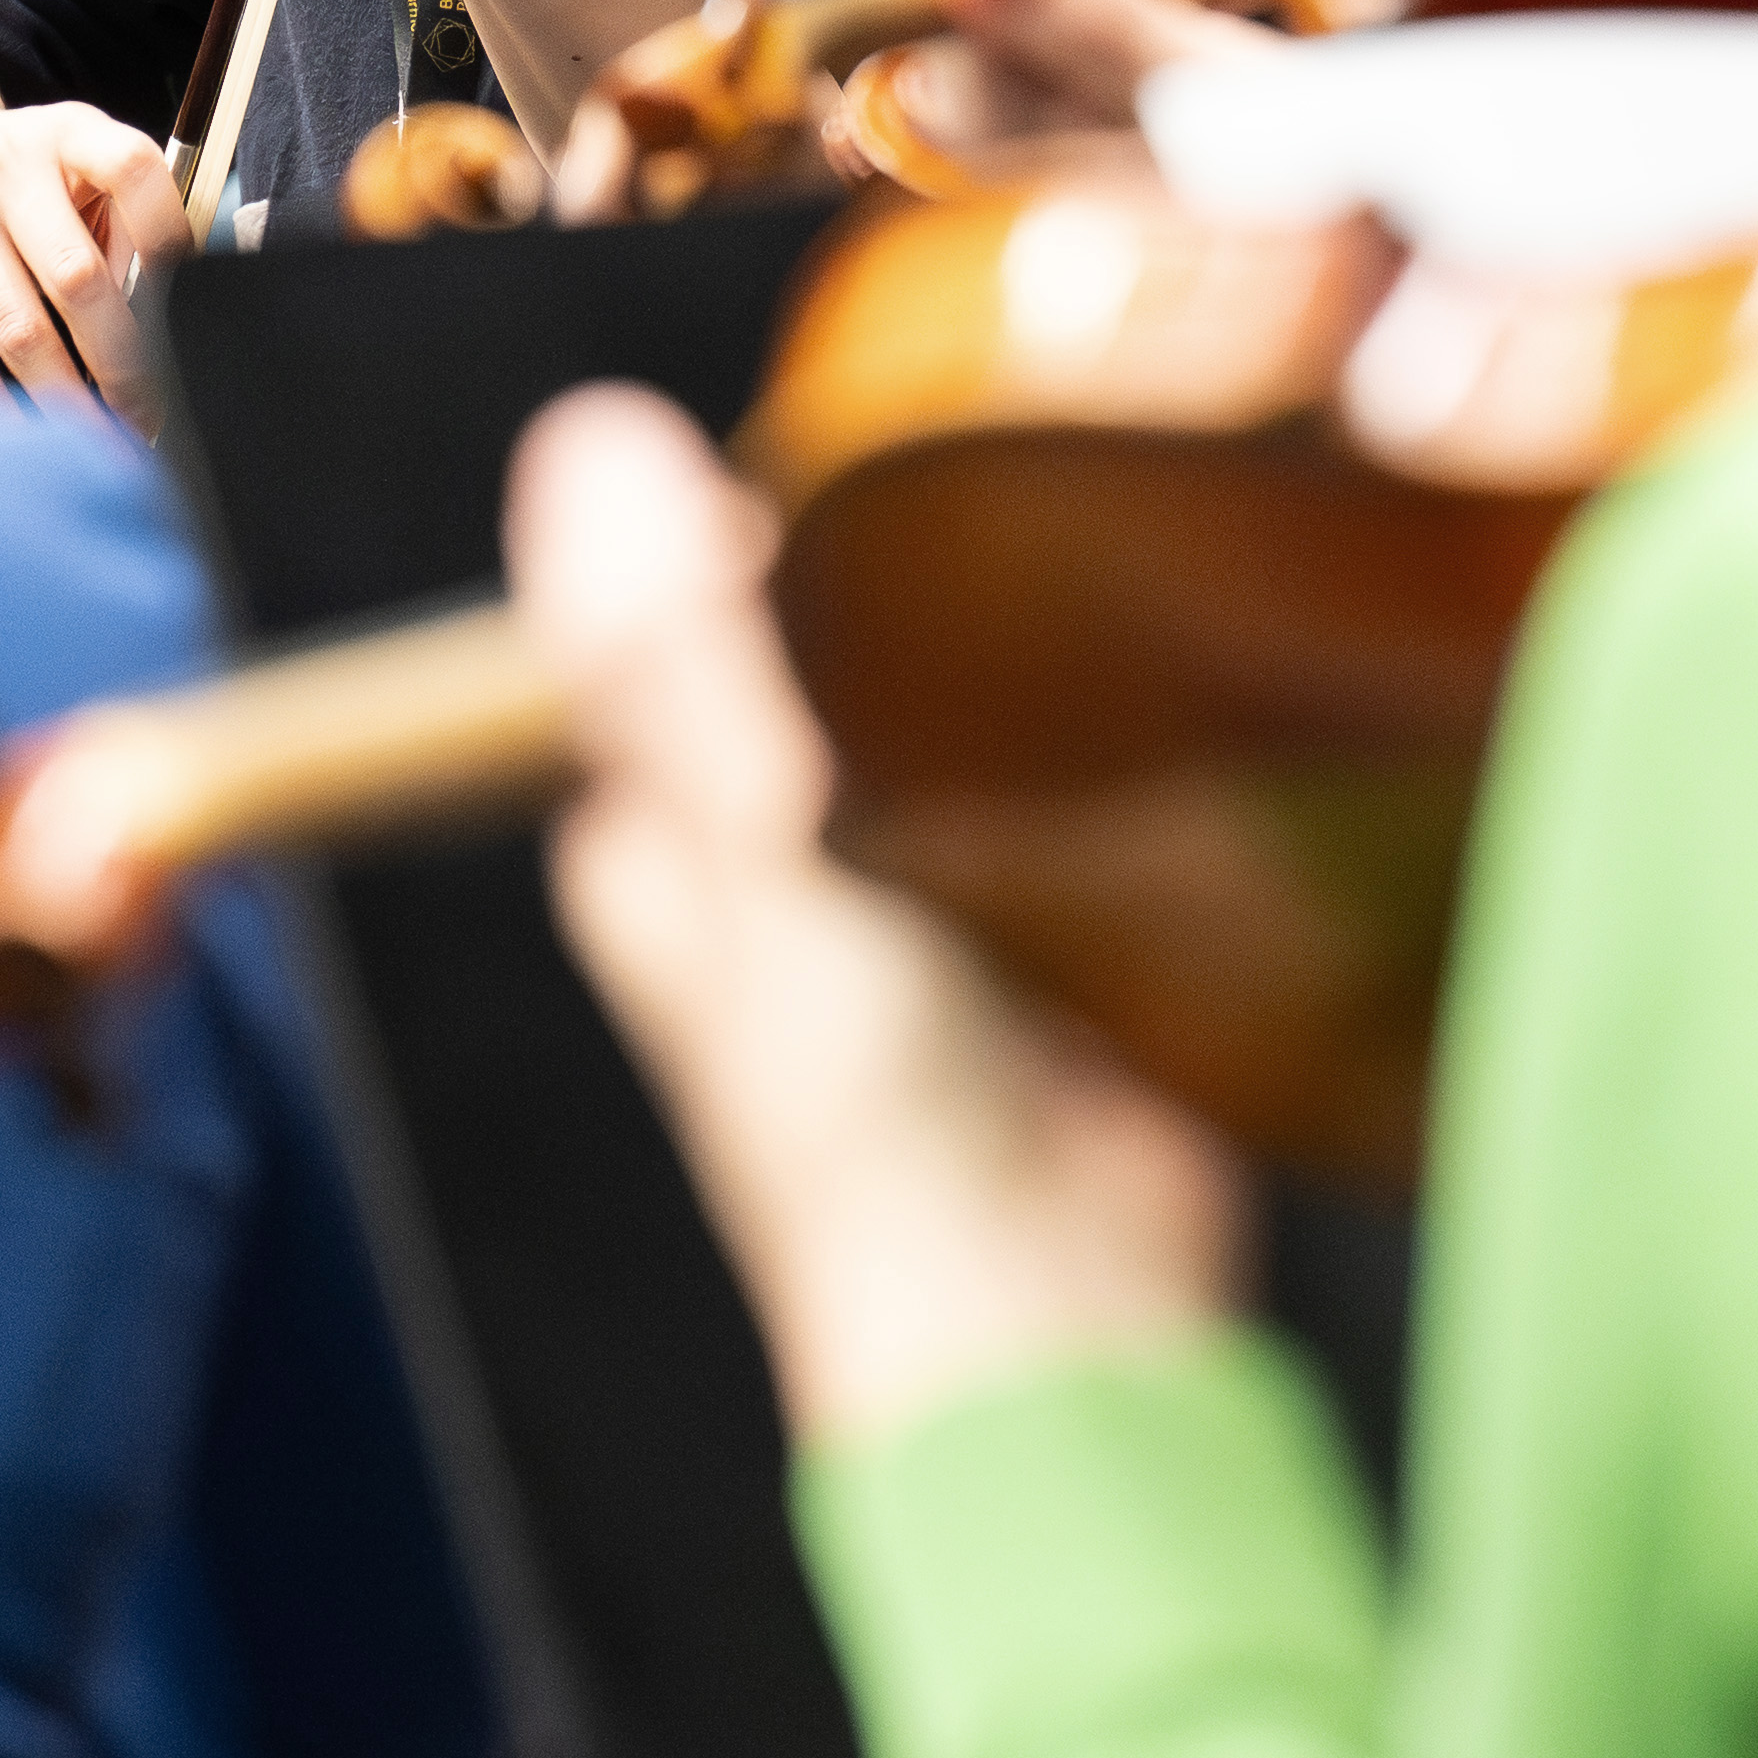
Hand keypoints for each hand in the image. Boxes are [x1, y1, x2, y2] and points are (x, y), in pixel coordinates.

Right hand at [0, 53, 190, 410]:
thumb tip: (159, 325)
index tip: (190, 309)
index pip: (133, 171)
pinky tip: (32, 435)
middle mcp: (5, 169)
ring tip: (102, 442)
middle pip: (78, 278)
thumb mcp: (71, 162)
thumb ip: (122, 222)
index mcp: (67, 133)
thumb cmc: (16, 174)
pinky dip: (2, 411)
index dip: (170, 239)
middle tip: (151, 414)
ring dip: (69, 403)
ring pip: (22, 333)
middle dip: (125, 363)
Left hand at [514, 383, 1236, 1435]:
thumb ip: (682, 665)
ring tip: (1100, 553)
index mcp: (656, 834)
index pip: (674, 610)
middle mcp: (770, 855)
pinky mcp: (1055, 921)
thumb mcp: (763, 858)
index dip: (757, 517)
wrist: (1063, 1318)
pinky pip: (1068, 775)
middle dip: (904, 562)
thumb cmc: (870, 1134)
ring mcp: (916, 887)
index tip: (871, 439)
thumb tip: (587, 452)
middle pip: (824, 640)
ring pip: (949, 697)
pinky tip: (1170, 669)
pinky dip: (1106, 729)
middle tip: (1011, 463)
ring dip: (1017, 644)